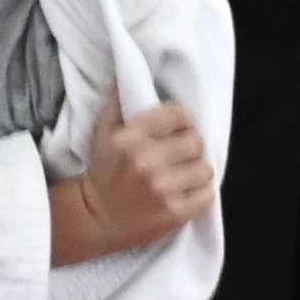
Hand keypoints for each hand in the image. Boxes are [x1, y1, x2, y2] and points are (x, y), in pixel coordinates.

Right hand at [75, 94, 213, 254]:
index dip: (184, 121)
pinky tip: (187, 193)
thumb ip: (116, 105)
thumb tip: (125, 78)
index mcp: (131, 138)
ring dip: (197, 172)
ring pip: (205, 169)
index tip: (179, 130)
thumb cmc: (102, 174)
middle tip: (182, 155)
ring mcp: (162, 189)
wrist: (93, 220)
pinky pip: (206, 195)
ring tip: (184, 176)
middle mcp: (147, 161)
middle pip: (196, 141)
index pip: (179, 115)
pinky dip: (201, 194)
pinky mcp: (173, 213)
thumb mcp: (102, 135)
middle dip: (191, 147)